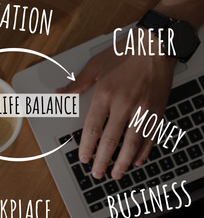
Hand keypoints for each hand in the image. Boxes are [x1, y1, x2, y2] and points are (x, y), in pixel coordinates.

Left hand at [57, 28, 175, 179]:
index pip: (93, 128)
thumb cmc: (125, 53)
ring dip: (123, 161)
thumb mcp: (95, 65)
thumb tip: (60, 94)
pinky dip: (144, 150)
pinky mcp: (157, 110)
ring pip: (132, 143)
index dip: (87, 147)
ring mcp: (142, 109)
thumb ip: (77, 84)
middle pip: (111, 140)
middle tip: (97, 173)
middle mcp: (124, 104)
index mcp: (105, 94)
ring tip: (117, 173)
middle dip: (102, 160)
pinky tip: (137, 159)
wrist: (156, 44)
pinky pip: (150, 136)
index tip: (84, 158)